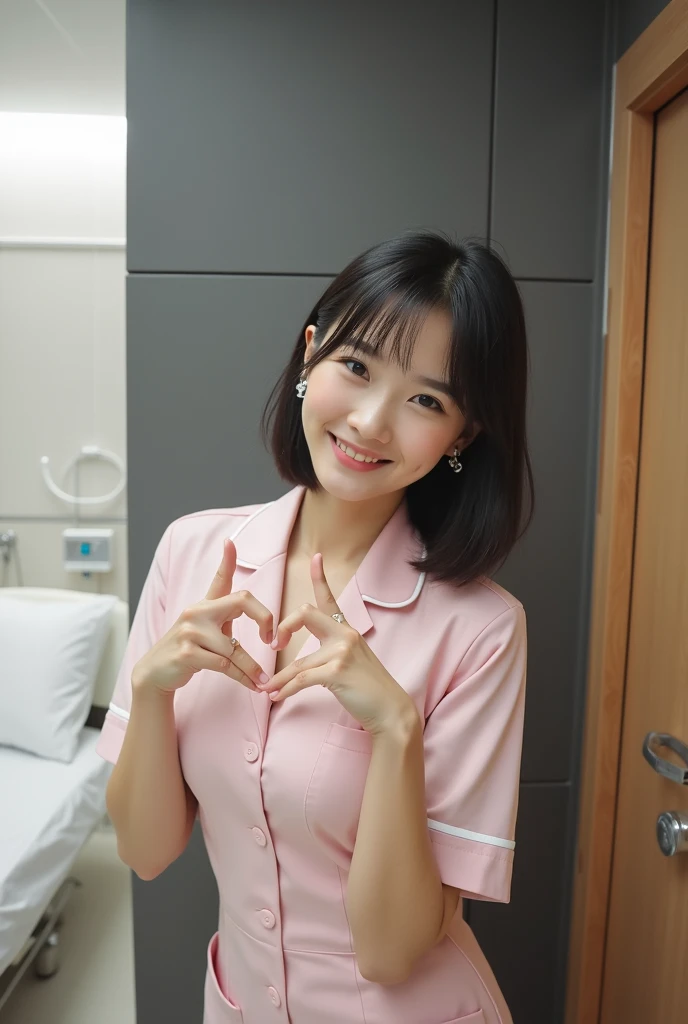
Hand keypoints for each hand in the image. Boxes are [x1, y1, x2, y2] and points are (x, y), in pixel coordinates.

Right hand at [133, 538, 273, 694]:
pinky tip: (252, 684)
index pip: (220, 579)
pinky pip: (225, 666)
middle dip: (264, 618)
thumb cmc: (190, 649)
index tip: (229, 542)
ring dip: (252, 668)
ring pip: (234, 649)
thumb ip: (226, 617)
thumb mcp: (206, 629)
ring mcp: (190, 631)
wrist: (156, 673)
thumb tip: (250, 609)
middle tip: (273, 641)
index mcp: (204, 605)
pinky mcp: (187, 653)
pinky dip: (242, 677)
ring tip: (264, 680)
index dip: (226, 560)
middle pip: (242, 601)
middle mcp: (196, 611)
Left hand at [260, 552, 416, 735]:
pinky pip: (301, 679)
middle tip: (274, 645)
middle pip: (305, 614)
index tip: (315, 557)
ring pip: (298, 661)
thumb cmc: (369, 687)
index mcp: (346, 629)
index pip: (330, 598)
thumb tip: (306, 660)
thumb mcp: (353, 659)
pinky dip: (285, 689)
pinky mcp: (337, 672)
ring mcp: (341, 652)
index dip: (320, 577)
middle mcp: (344, 634)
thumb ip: (332, 651)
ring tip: (267, 688)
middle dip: (283, 627)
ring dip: (279, 678)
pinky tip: (276, 696)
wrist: (390, 708)